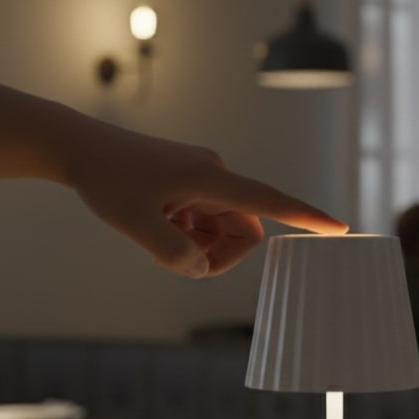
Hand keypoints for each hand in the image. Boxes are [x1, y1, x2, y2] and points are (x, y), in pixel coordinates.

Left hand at [64, 120, 347, 277]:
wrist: (79, 149)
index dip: (306, 217)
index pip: (271, 202)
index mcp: (211, 180)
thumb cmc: (105, 180)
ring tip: (157, 236)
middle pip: (242, 233)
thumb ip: (172, 253)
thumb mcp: (133, 225)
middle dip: (215, 255)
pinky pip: (205, 222)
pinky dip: (186, 234)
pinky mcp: (191, 183)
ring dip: (197, 246)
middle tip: (172, 256)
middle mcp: (216, 176)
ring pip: (222, 231)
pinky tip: (156, 223)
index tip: (339, 227)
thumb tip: (201, 269)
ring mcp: (204, 180)